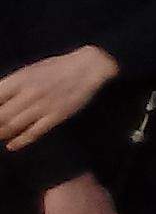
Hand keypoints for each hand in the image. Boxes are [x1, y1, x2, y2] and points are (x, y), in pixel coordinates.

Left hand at [0, 44, 119, 152]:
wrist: (88, 67)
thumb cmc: (57, 67)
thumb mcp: (29, 70)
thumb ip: (11, 85)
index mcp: (20, 79)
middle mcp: (28, 93)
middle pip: (0, 116)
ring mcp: (42, 106)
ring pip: (13, 126)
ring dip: (1, 134)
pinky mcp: (55, 116)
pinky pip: (33, 132)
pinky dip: (20, 141)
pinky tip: (12, 145)